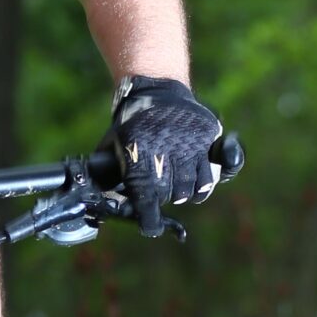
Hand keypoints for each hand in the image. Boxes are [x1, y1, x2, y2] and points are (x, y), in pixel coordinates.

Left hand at [108, 75, 222, 237]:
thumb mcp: (113, 143)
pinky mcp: (209, 137)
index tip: (150, 227)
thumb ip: (108, 173)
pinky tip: (195, 186)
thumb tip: (103, 203)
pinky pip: (213, 173)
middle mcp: (166, 147)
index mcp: (137, 149)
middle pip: (169, 194)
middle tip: (158, 192)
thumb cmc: (131, 124)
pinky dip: (203, 186)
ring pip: (191, 188)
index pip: (146, 195)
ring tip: (174, 186)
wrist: (156, 89)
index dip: (149, 217)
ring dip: (182, 194)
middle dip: (163, 199)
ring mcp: (190, 142)